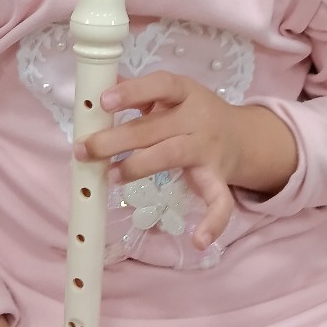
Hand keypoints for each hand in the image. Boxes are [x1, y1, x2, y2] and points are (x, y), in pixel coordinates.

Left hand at [78, 73, 243, 249]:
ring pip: (172, 156)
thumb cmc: (192, 112)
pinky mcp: (217, 178)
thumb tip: (99, 86)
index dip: (132, 92)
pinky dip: (212, 222)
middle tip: (84, 149)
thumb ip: (139, 92)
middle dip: (117, 139)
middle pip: (155, 128)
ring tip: (110, 176)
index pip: (160, 86)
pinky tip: (197, 240)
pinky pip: (220, 201)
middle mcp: (198, 119)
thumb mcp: (171, 94)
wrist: (242, 136)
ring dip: (138, 166)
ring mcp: (208, 150)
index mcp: (185, 92)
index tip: (103, 101)